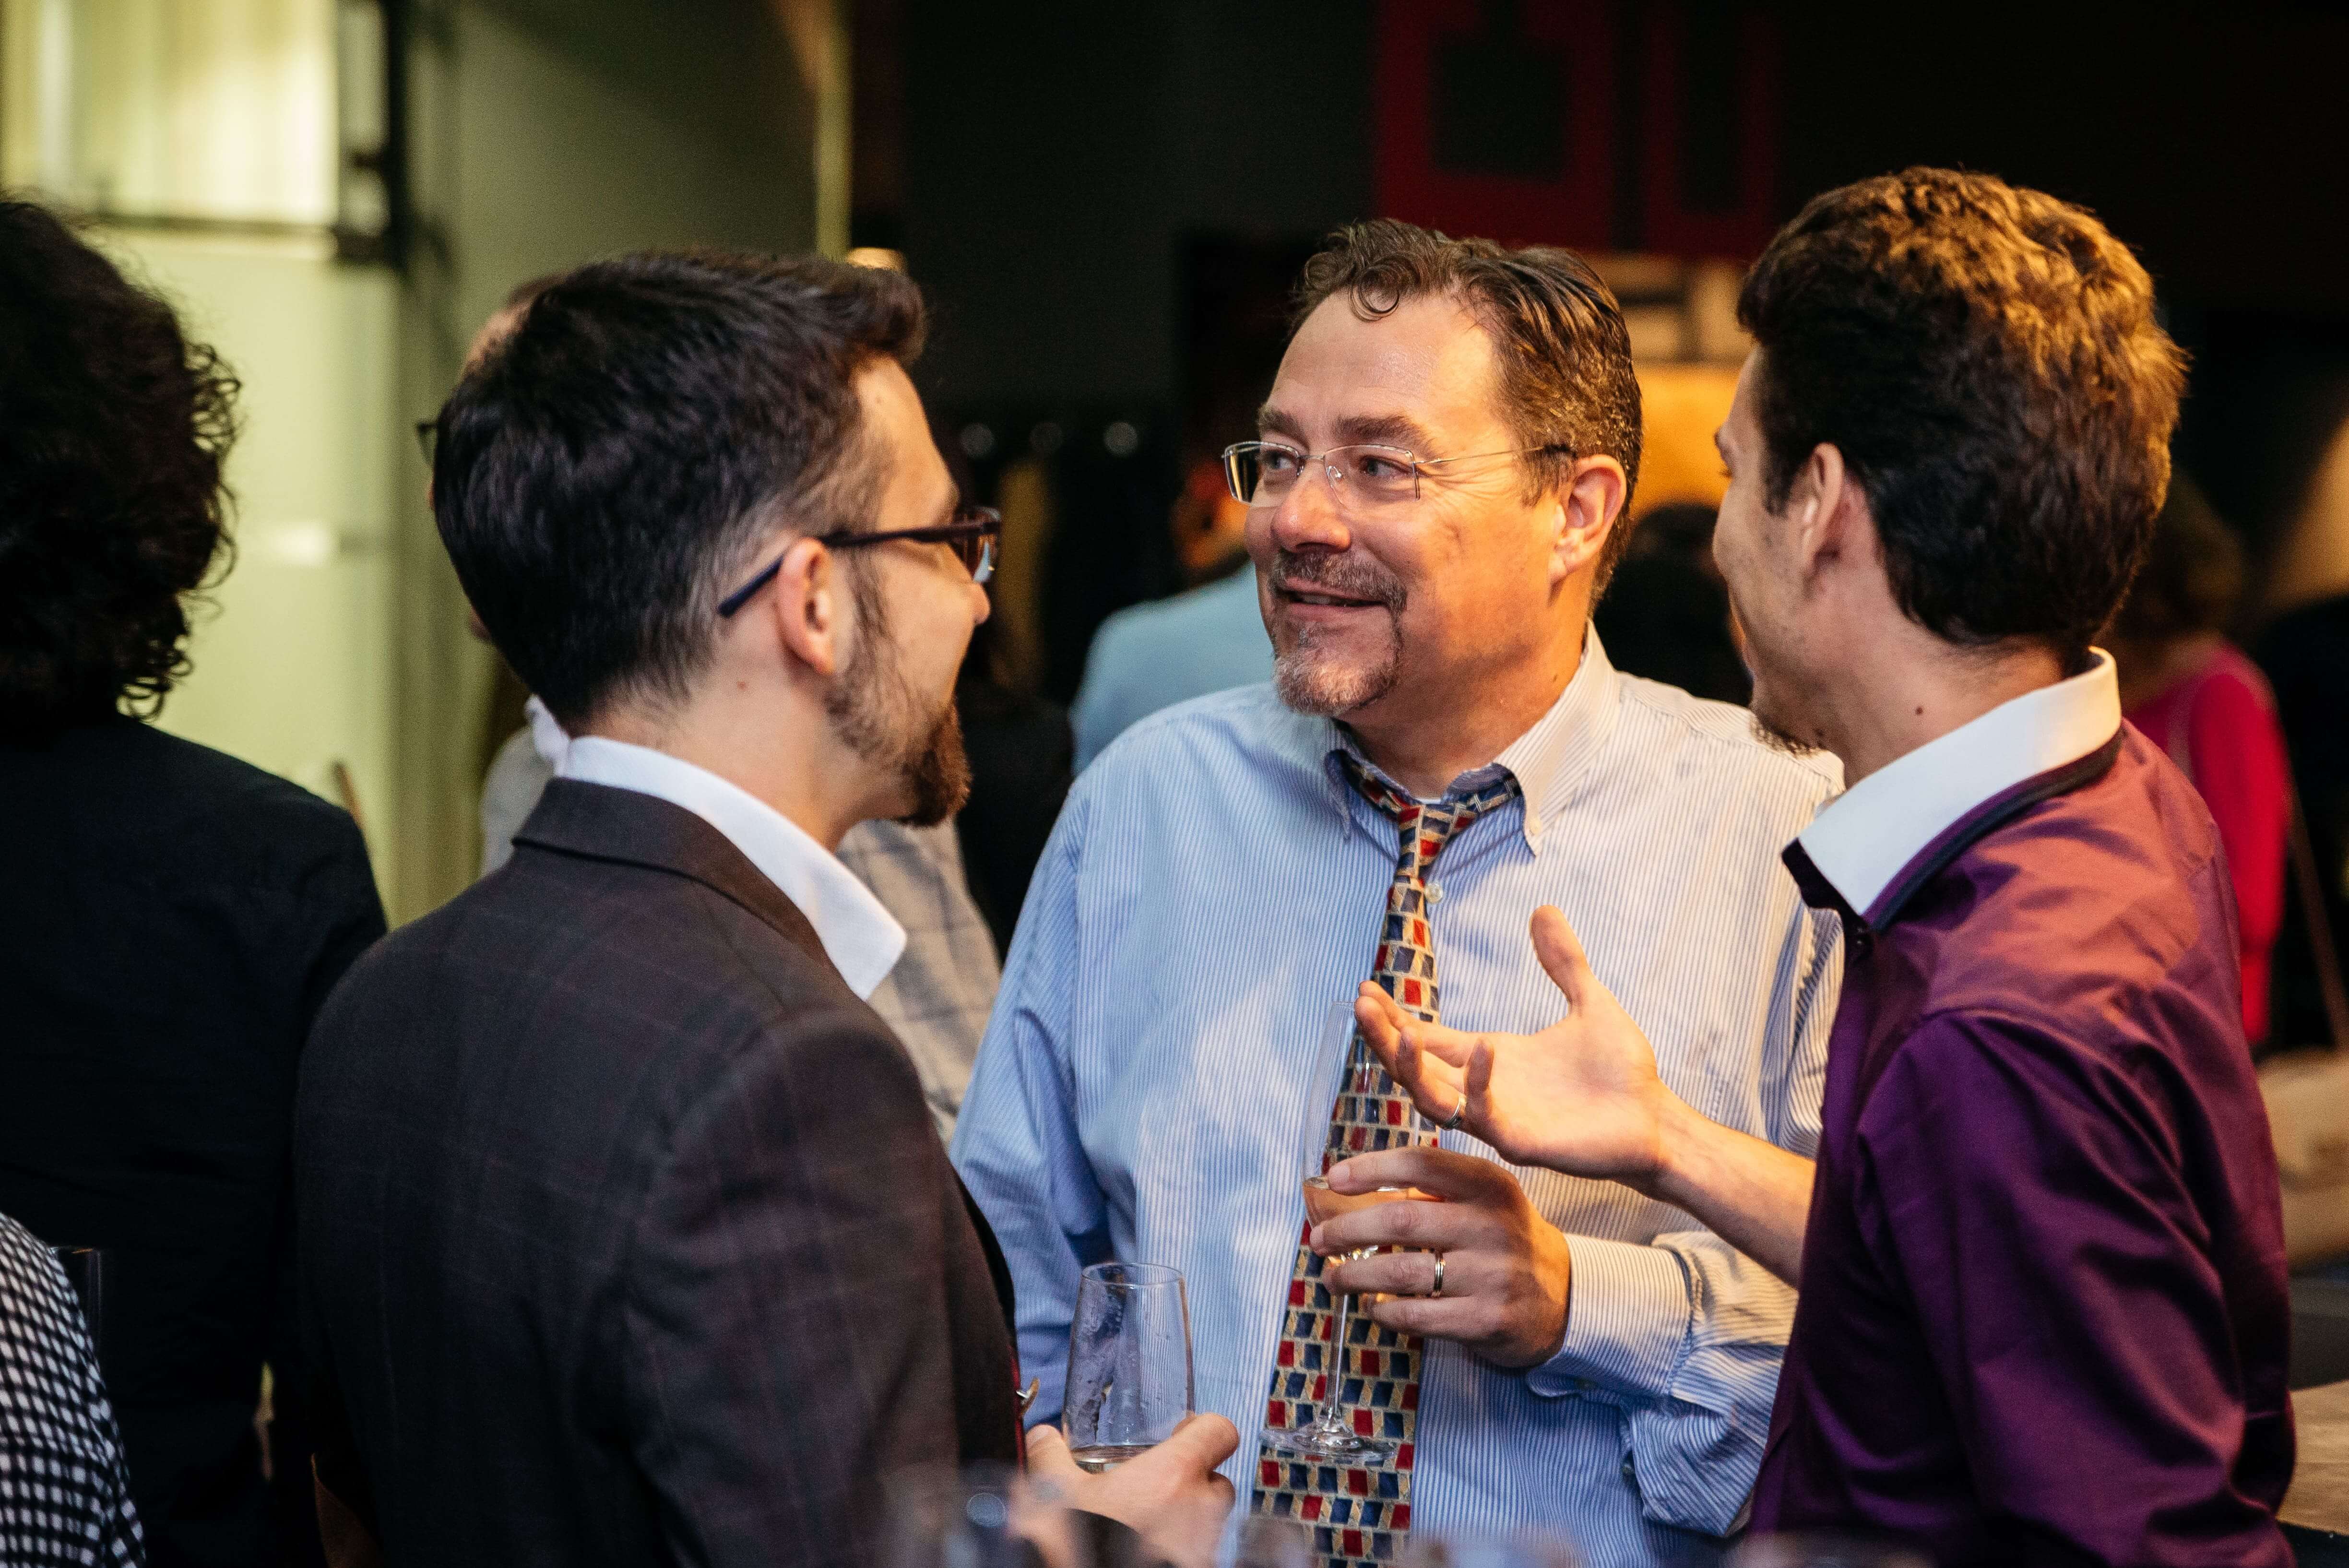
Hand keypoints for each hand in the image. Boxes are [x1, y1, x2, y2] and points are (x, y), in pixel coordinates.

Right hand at [1025, 1414, 1237, 1567]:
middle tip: (1157, 1487)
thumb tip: (1041, 1437)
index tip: (1184, 1432)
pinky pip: (1201, 1552)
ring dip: (1187, 1518)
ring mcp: (1207, 1547)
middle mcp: (1201, 1510)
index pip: (1220, 1431)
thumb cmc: (1083, 1546)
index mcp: (1173, 1475)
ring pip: (1211, 1521)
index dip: (1205, 1428)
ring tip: (1147, 1524)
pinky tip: (1148, 1551)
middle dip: (1192, 1482)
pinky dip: (1181, 1548)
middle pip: (1217, 1480)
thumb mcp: (1056, 1496)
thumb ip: (1051, 1459)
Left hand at [1311, 1145, 1571, 1369]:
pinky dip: (1383, 1311)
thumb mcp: (1483, 1202)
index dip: (1370, 1168)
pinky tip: (1372, 1306)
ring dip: (1354, 1276)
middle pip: (1401, 1221)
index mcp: (1489, 1185)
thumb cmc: (1503, 1242)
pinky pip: (1416, 1315)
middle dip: (1347, 1230)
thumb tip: (1352, 1190)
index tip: (1334, 1180)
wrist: (1563, 1298)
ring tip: (1333, 1278)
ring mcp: (1491, 1275)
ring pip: (1401, 1273)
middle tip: (1319, 1239)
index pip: (1421, 1163)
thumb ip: (1432, 1190)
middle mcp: (1492, 1226)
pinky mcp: (1486, 1320)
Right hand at [1354, 905, 1677, 1187]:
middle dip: (1383, 1039)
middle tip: (1361, 1005)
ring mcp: (1499, 1118)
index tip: (1365, 989)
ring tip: (1401, 1032)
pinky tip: (1484, 1047)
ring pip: (1433, 1099)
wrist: (1657, 1119)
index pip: (1427, 1038)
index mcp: (1490, 1058)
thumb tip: (1544, 908)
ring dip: (1411, 1069)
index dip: (1393, 1018)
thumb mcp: (1589, 1002)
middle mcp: (1484, 1089)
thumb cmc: (1622, 1073)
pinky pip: (1486, 1117)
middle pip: (1414, 1067)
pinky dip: (1479, 1084)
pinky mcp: (1522, 1142)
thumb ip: (1563, 961)